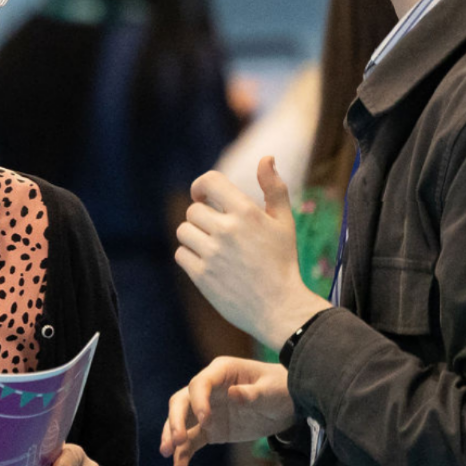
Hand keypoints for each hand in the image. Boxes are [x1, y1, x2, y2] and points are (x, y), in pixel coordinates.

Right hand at [161, 357, 294, 465]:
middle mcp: (209, 389)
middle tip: (177, 441)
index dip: (199, 401)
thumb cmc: (281, 389)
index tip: (206, 421)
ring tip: (168, 454)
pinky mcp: (210, 429)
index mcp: (222, 372)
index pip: (200, 384)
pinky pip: (192, 440)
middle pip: (181, 401)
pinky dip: (184, 453)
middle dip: (176, 420)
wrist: (288, 404)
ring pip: (181, 421)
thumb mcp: (272, 391)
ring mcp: (207, 409)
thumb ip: (253, 394)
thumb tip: (233, 394)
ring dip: (172, 436)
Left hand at [175, 156, 328, 349]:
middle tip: (217, 231)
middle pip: (193, 210)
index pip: (209, 181)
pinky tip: (207, 263)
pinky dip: (190, 256)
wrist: (280, 308)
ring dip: (194, 236)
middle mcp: (226, 230)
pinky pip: (181, 254)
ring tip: (212, 247)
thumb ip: (274, 188)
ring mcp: (212, 254)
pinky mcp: (201, 276)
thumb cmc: (283, 263)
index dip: (201, 186)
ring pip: (184, 231)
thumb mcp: (284, 222)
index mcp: (246, 212)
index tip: (203, 195)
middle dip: (202, 217)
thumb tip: (265, 158)